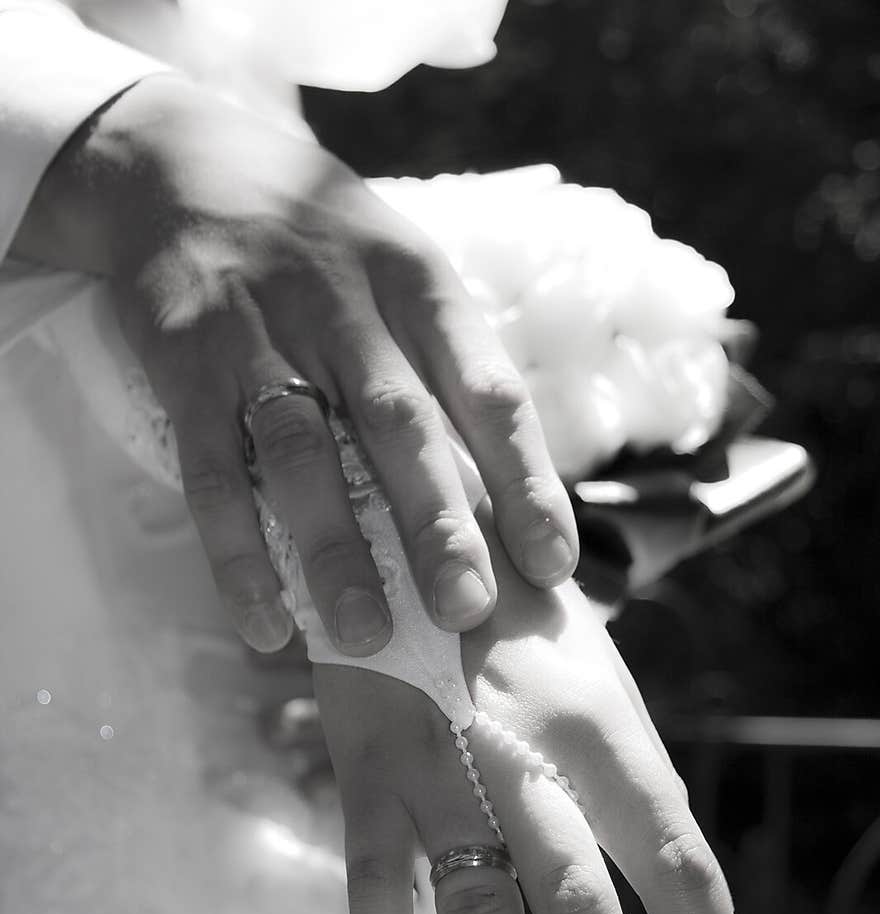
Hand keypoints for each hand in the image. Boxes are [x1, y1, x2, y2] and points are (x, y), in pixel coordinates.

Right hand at [12, 76, 577, 654]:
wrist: (184, 165)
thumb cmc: (325, 253)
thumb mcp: (403, 277)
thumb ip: (448, 374)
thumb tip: (512, 509)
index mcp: (420, 289)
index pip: (489, 391)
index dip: (525, 482)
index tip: (555, 567)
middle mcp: (344, 309)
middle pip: (400, 424)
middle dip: (436, 524)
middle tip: (466, 611)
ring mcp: (258, 337)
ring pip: (302, 452)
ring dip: (334, 548)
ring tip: (365, 634)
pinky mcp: (185, 368)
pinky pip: (210, 474)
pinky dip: (237, 554)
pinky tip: (266, 625)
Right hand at [315, 502, 774, 913]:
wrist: (410, 517)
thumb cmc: (524, 615)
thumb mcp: (600, 682)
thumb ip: (629, 791)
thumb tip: (684, 912)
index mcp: (606, 729)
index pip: (682, 873)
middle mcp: (528, 752)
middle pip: (584, 910)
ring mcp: (438, 767)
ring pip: (481, 913)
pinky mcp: (364, 775)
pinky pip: (372, 888)